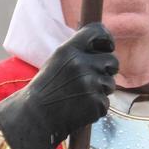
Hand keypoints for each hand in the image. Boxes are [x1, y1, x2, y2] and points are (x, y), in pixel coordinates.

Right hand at [0, 23, 118, 148]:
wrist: (35, 116)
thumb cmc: (48, 87)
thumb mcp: (57, 61)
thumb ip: (80, 51)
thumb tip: (106, 47)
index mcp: (68, 50)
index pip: (98, 31)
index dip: (106, 39)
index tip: (107, 47)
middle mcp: (80, 64)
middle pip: (112, 60)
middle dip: (107, 69)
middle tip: (89, 79)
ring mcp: (89, 84)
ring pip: (110, 83)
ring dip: (100, 89)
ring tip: (78, 95)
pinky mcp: (96, 103)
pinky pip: (106, 101)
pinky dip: (96, 105)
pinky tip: (79, 107)